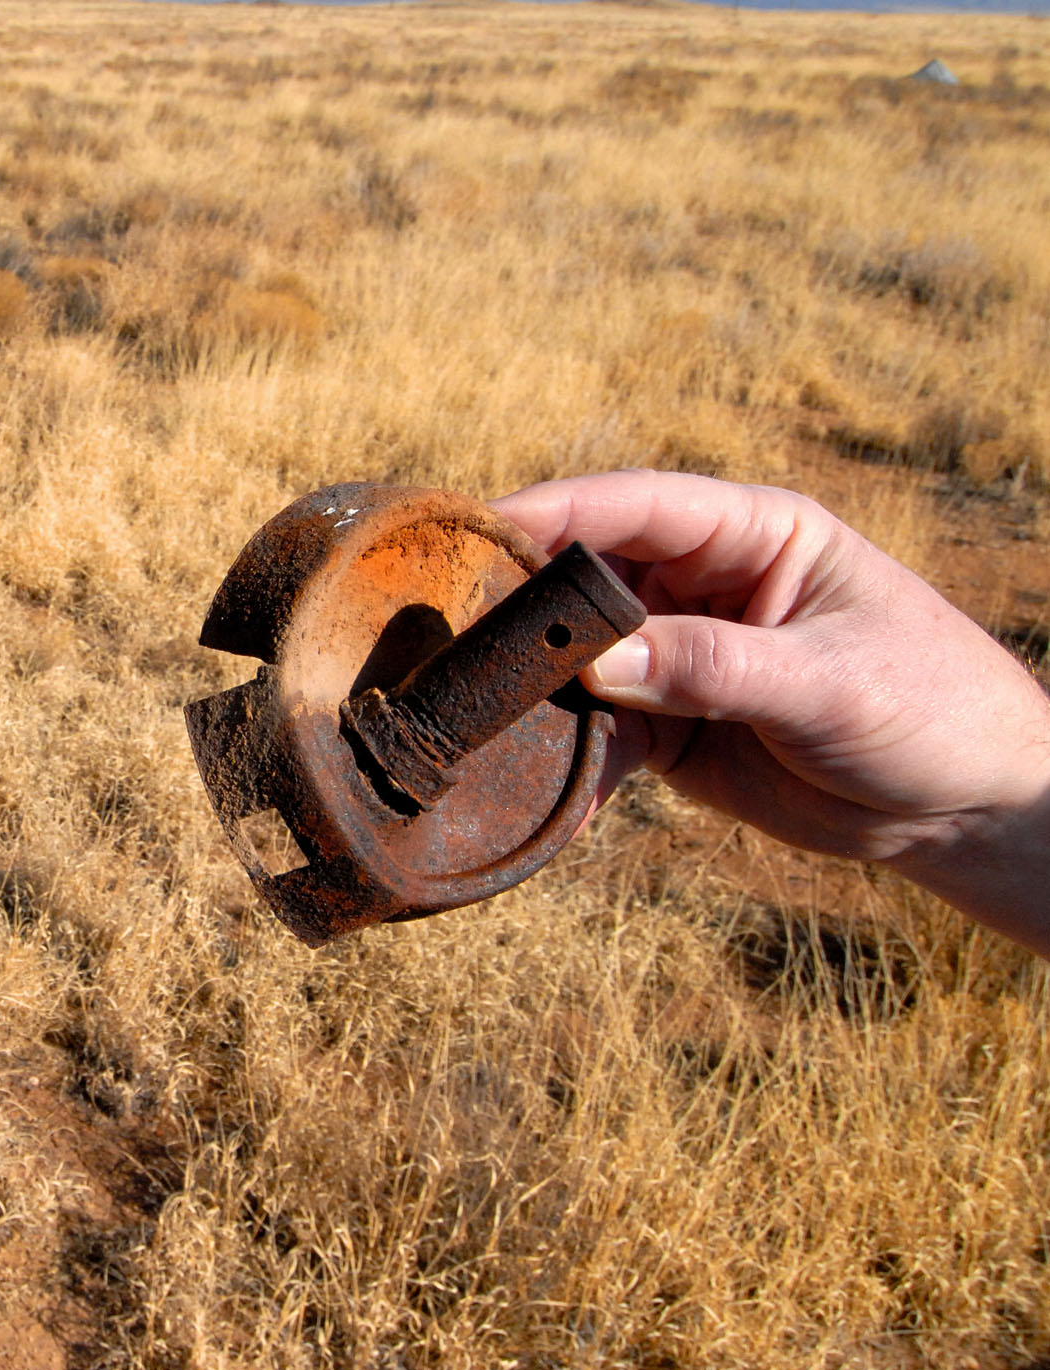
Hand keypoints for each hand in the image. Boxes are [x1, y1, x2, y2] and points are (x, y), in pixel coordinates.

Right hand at [494, 469, 1049, 952]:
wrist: (969, 810)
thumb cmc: (931, 711)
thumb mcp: (827, 684)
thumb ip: (711, 667)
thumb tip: (598, 663)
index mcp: (755, 537)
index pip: (638, 507)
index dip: (558, 512)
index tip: (484, 530)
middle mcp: (705, 587)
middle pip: (591, 577)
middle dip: (527, 601)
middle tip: (454, 627)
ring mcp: (682, 657)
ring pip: (583, 657)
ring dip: (536, 683)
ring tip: (477, 704)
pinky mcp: (672, 728)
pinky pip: (601, 731)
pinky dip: (567, 752)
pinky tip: (532, 772)